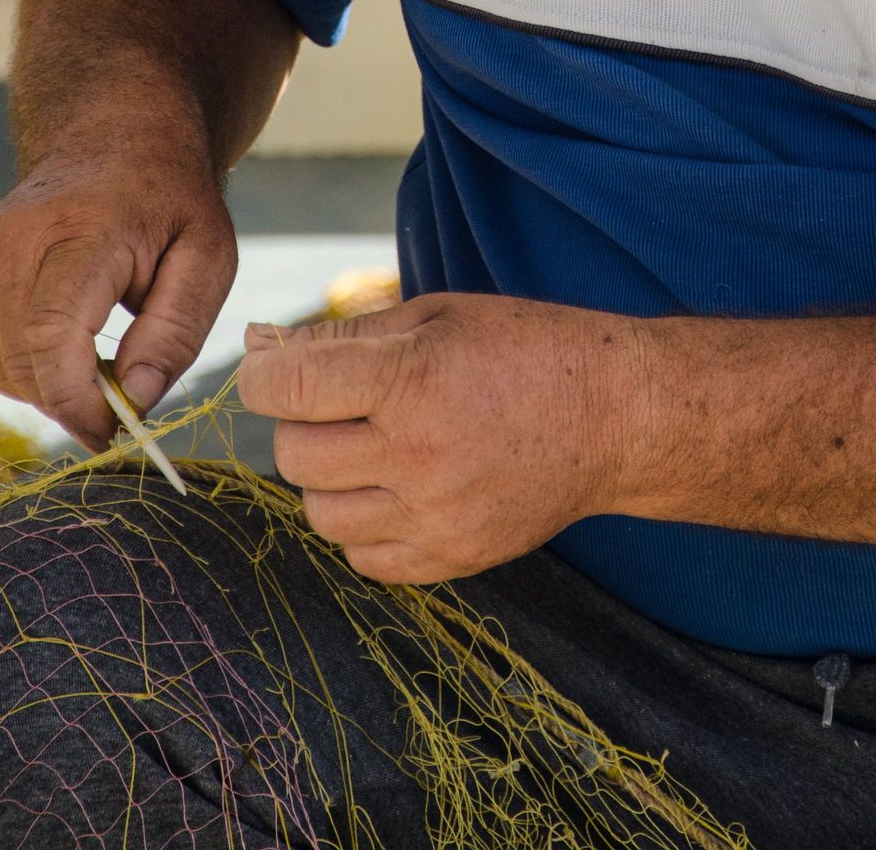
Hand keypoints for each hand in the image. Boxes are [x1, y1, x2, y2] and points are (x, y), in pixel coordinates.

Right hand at [0, 154, 236, 447]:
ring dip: (46, 385)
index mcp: (84, 229)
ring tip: (99, 360)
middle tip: (120, 400)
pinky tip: (66, 346)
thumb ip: (177, 331)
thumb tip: (138, 397)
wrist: (117, 133)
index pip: (50, 334)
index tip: (114, 430)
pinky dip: (21, 365)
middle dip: (70, 400)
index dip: (76, 400)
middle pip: (21, 358)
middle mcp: (16, 236)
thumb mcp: (209, 257)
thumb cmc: (171, 198)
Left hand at [237, 292, 649, 583]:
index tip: (272, 368)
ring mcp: (436, 518)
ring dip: (330, 476)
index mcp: (412, 381)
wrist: (616, 417)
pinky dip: (364, 524)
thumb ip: (344, 334)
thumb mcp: (437, 315)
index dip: (262, 375)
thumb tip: (260, 345)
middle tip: (343, 400)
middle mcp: (419, 456)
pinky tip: (398, 486)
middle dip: (302, 421)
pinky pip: (362, 558)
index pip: (286, 389)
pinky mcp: (452, 560)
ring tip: (373, 445)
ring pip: (320, 513)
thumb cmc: (526, 349)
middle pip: (294, 454)